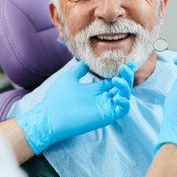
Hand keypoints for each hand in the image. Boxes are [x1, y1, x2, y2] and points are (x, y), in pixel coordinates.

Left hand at [16, 61, 134, 153]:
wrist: (49, 116)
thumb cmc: (57, 98)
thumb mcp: (70, 77)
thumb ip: (80, 69)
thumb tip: (87, 59)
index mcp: (95, 89)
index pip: (113, 80)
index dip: (122, 72)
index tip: (128, 62)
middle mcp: (102, 98)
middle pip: (121, 87)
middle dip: (126, 77)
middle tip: (126, 67)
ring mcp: (105, 107)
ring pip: (124, 97)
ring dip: (125, 87)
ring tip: (117, 80)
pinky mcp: (105, 116)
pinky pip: (122, 110)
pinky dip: (124, 103)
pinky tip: (118, 96)